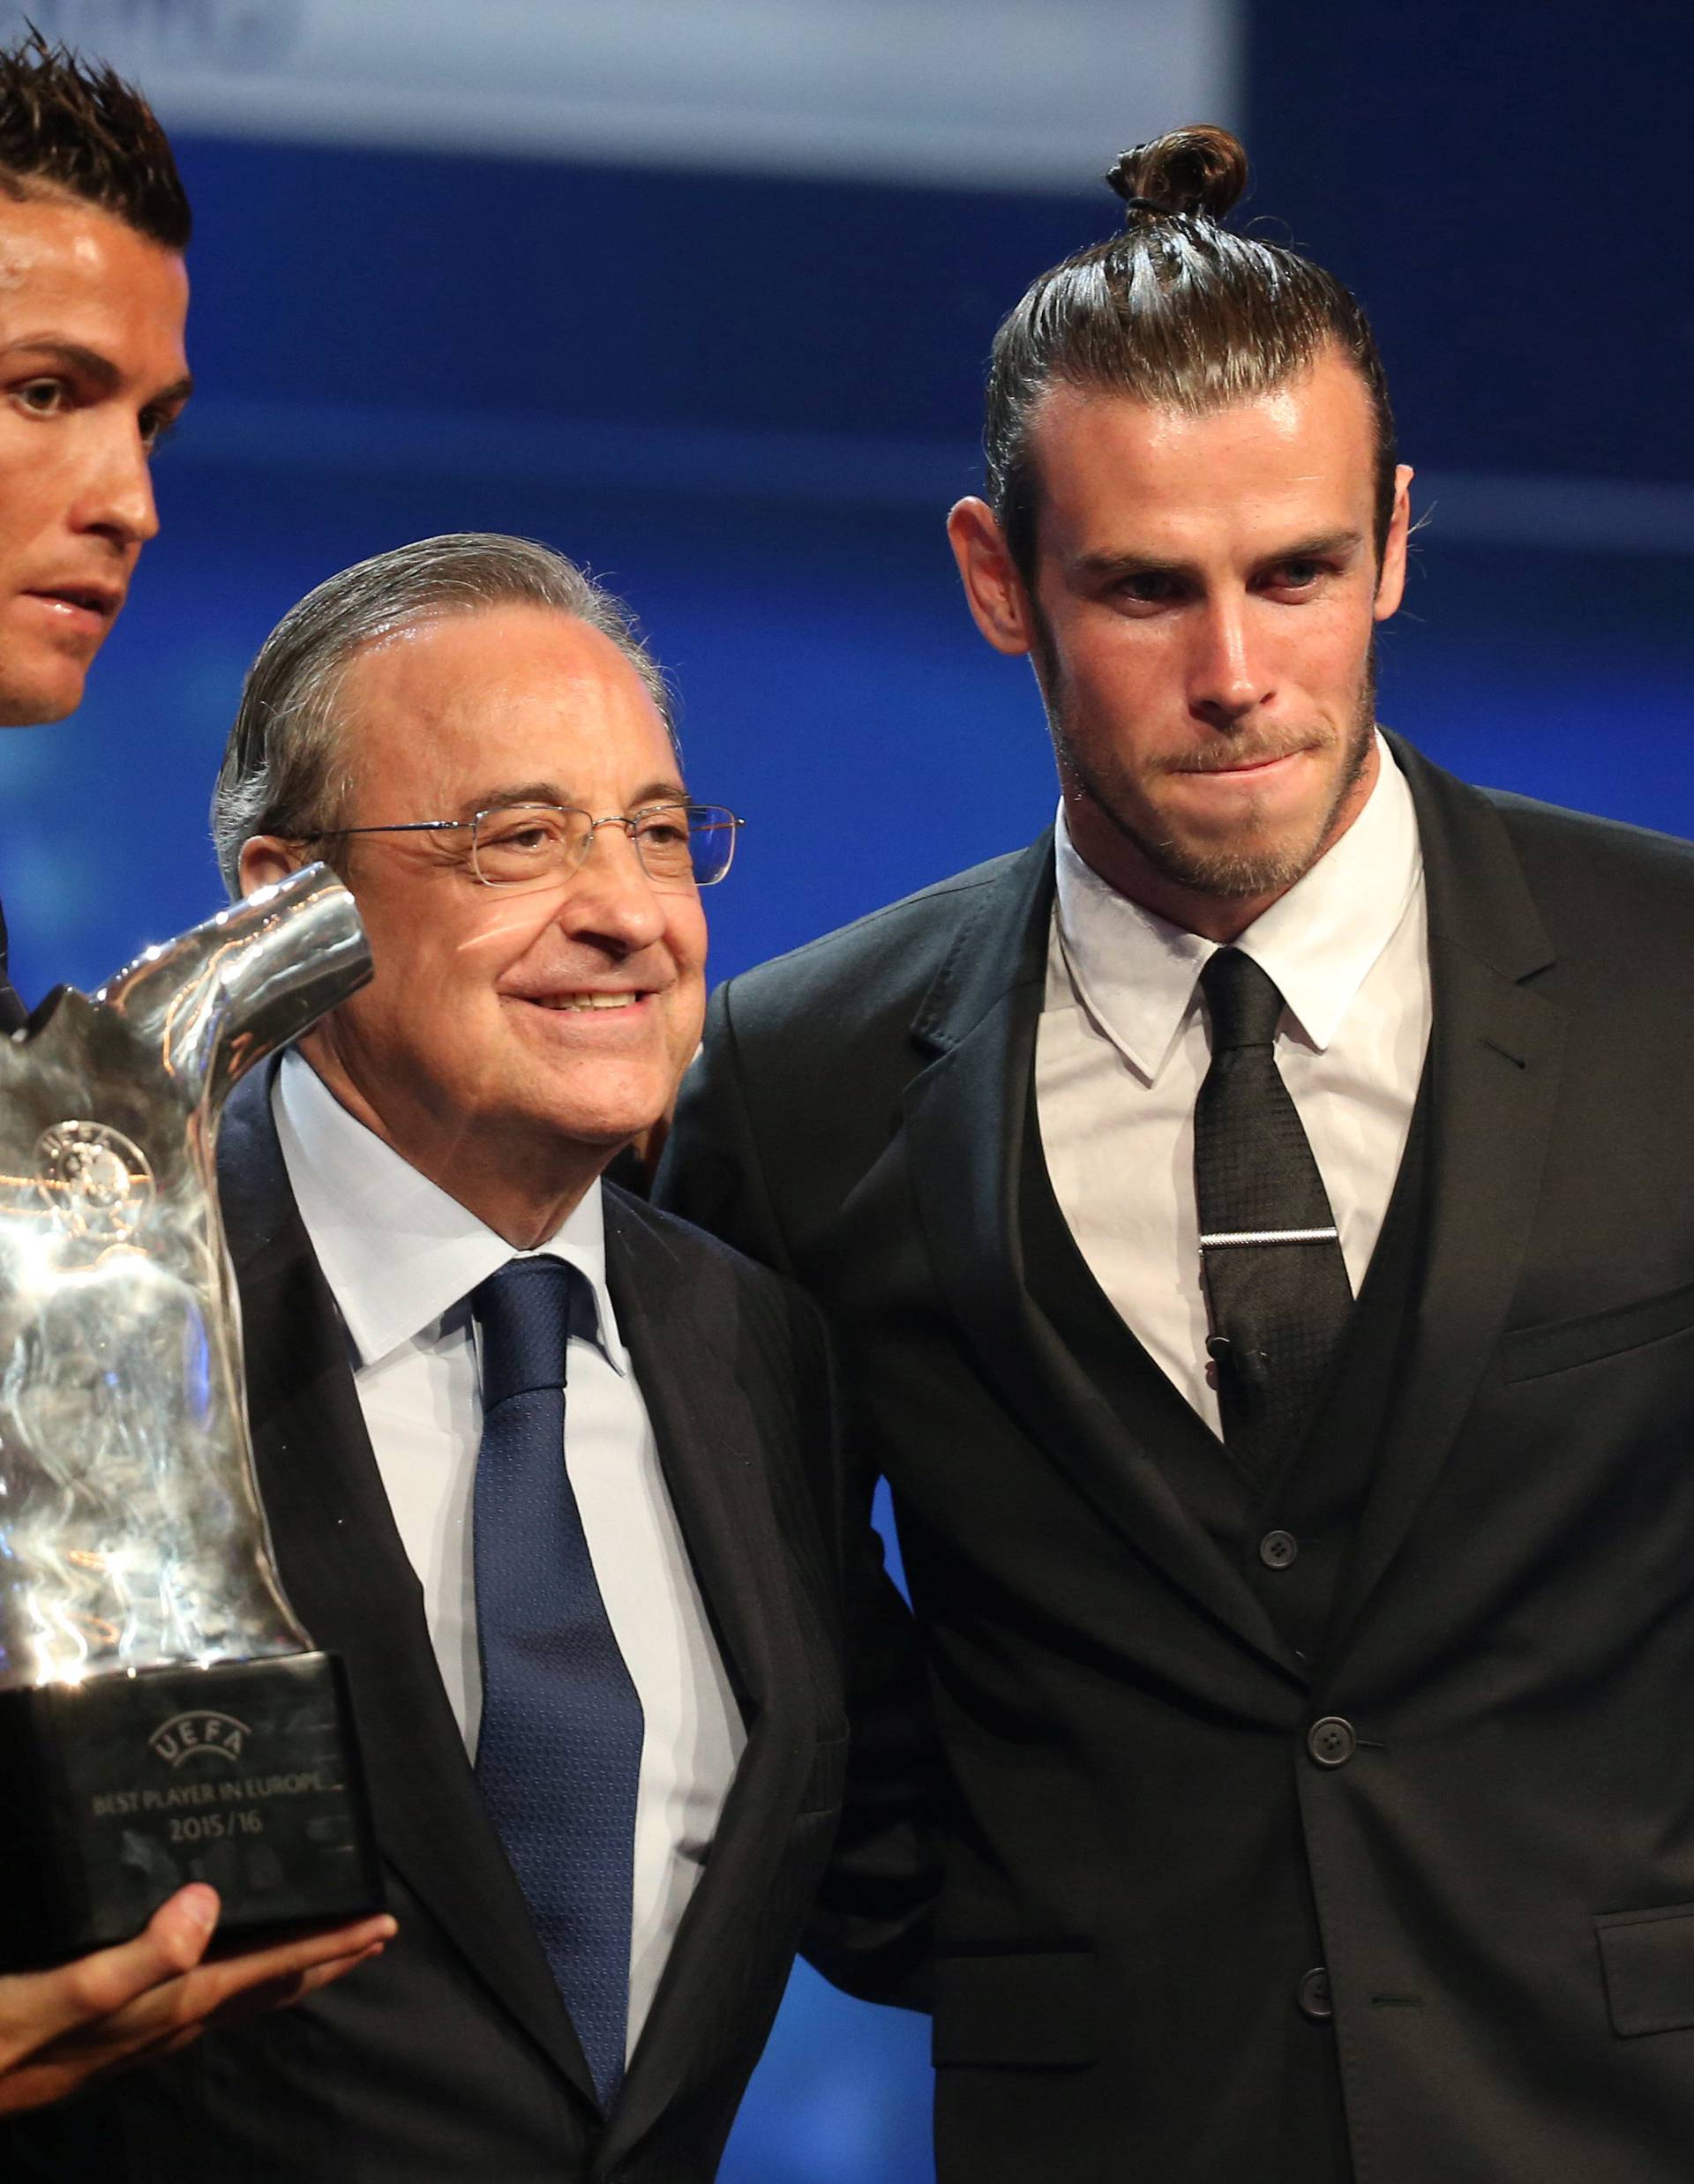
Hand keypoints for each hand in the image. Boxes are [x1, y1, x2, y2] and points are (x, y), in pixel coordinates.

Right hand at [0, 1885, 394, 2114]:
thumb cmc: (0, 2039)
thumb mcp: (66, 1992)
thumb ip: (139, 1956)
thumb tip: (209, 1905)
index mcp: (166, 2006)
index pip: (268, 1971)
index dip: (327, 1947)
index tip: (380, 1926)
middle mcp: (164, 2024)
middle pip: (264, 1989)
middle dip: (324, 1962)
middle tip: (374, 1936)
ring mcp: (137, 2032)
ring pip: (234, 1997)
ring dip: (284, 1970)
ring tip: (321, 1948)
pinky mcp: (109, 2029)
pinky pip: (196, 1999)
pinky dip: (231, 1975)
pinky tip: (216, 1963)